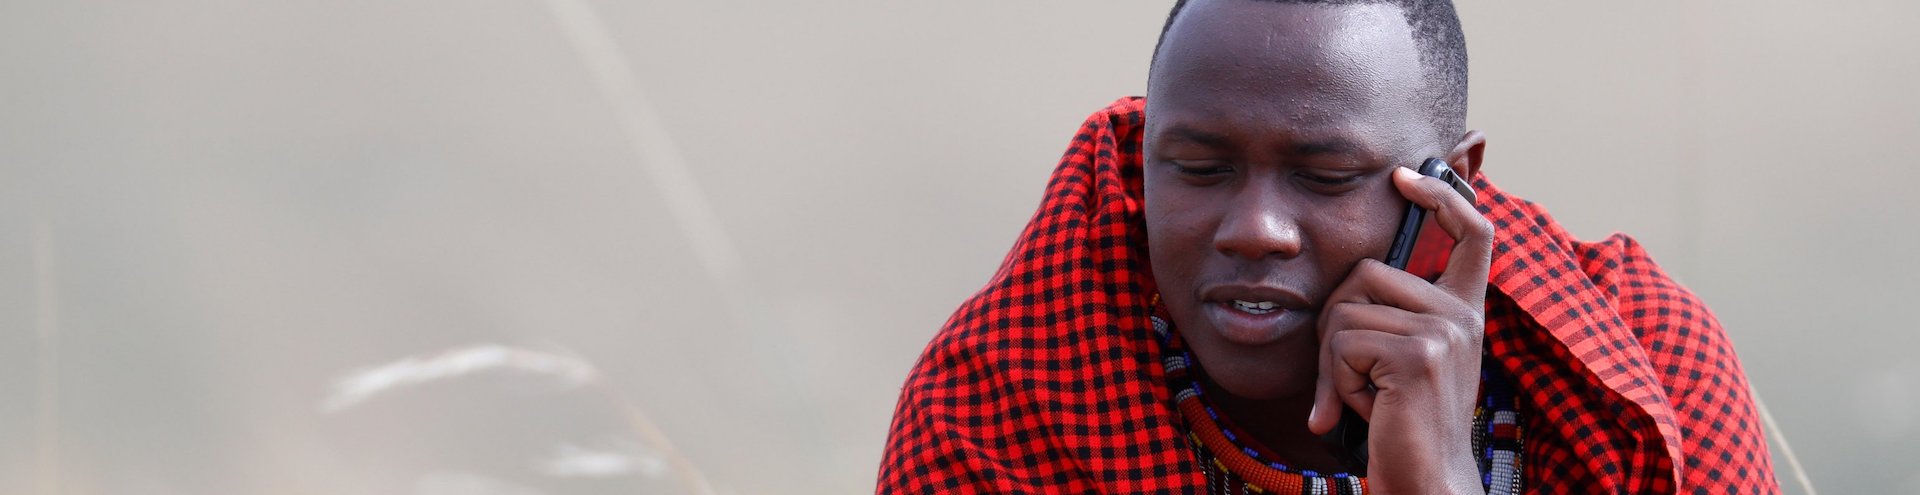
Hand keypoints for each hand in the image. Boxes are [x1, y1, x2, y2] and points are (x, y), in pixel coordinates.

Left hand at [1308, 166, 1493, 493]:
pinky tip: (1368, 410)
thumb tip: (1348, 278)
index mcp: (1462, 311)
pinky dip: (1338, 383)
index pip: (1472, 232)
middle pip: (1363, 273)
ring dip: (1334, 364)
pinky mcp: (1417, 356)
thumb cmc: (1401, 428)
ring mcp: (1443, 332)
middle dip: (1333, 326)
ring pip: (1343, 312)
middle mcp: (1461, 315)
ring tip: (1366, 399)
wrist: (1426, 483)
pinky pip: (1342, 344)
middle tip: (1349, 380)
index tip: (1403, 175)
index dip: (1441, 195)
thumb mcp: (1401, 362)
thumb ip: (1387, 318)